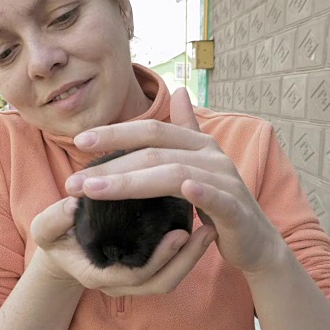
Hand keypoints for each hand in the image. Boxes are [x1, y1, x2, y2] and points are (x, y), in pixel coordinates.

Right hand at [30, 196, 215, 296]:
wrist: (62, 245)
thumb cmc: (57, 236)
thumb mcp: (46, 229)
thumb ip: (53, 220)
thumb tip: (72, 203)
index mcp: (98, 273)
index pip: (136, 275)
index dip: (160, 258)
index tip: (180, 233)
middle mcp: (120, 280)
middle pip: (161, 282)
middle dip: (186, 260)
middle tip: (205, 232)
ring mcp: (134, 275)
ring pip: (170, 276)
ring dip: (192, 256)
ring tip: (209, 229)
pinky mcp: (145, 262)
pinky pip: (171, 265)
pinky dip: (187, 250)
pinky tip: (200, 224)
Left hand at [65, 88, 281, 273]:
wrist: (255, 239)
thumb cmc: (219, 202)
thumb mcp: (199, 164)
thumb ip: (185, 131)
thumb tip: (179, 91)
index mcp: (198, 144)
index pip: (152, 131)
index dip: (116, 133)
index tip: (80, 141)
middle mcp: (212, 155)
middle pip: (155, 152)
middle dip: (111, 165)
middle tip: (74, 181)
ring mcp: (226, 180)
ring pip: (174, 174)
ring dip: (131, 183)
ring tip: (94, 193)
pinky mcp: (236, 208)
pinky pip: (216, 197)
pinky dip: (199, 191)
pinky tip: (182, 189)